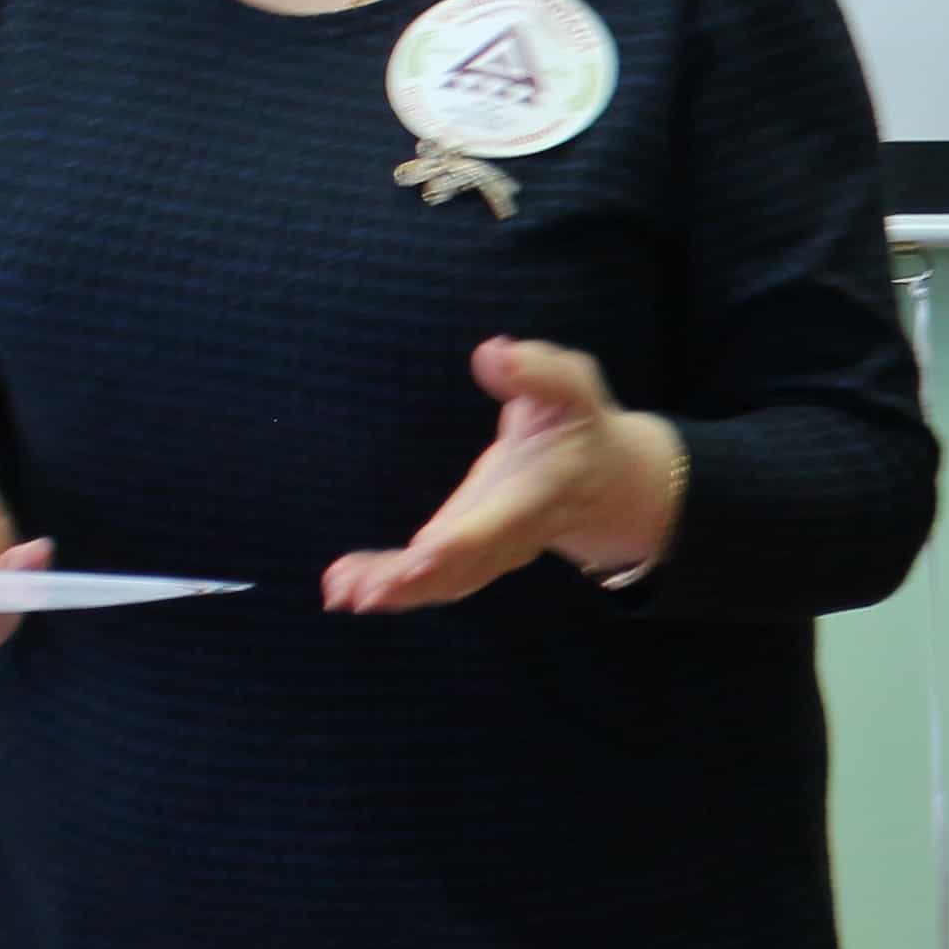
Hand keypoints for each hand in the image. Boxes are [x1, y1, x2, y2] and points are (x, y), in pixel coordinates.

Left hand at [323, 338, 685, 611]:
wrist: (606, 483)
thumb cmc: (579, 425)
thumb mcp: (571, 388)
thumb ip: (537, 371)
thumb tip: (490, 354)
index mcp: (541, 491)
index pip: (502, 520)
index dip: (463, 540)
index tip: (422, 553)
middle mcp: (517, 532)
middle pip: (466, 564)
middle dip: (414, 580)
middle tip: (361, 593)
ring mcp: (495, 551)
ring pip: (447, 581)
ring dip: (394, 591)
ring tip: (341, 592)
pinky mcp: (474, 556)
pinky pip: (436, 581)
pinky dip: (393, 589)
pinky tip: (345, 588)